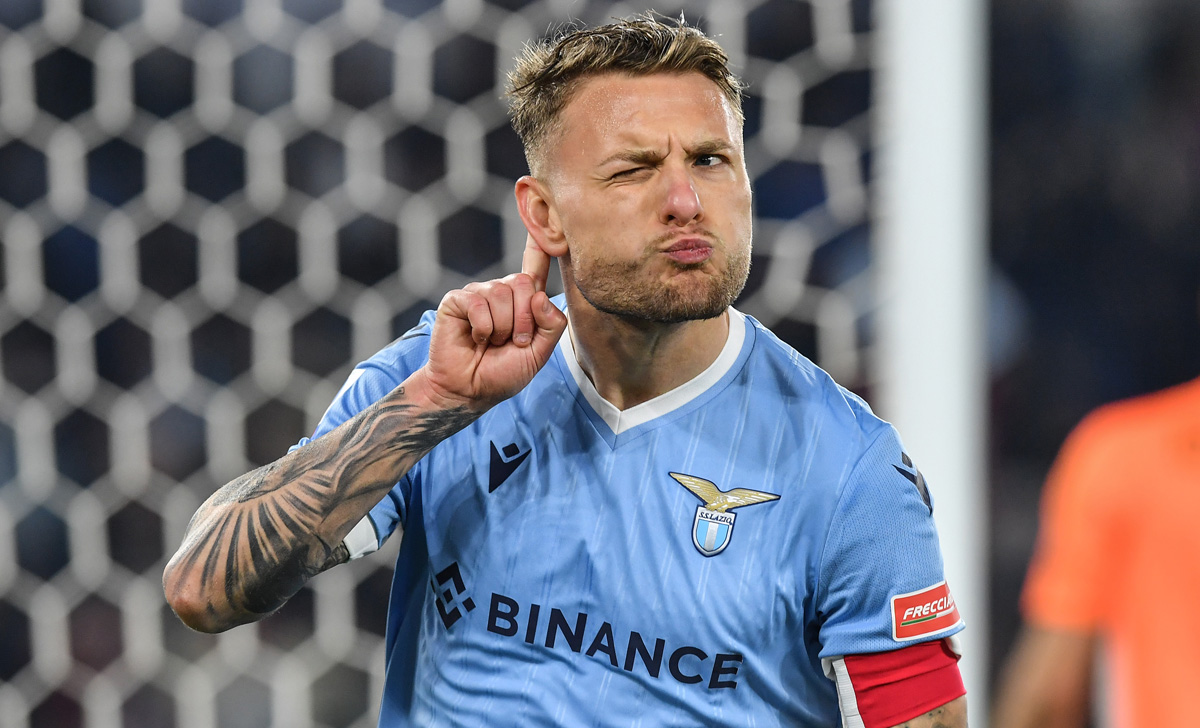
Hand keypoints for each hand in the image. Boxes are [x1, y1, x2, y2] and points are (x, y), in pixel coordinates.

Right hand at [422, 236, 566, 410]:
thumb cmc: (502, 374)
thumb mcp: (538, 354)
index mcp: (524, 302)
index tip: (544, 208)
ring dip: (503, 328)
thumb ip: (550, 326)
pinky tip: (476, 338)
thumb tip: (542, 297)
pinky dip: (483, 327)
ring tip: (493, 343)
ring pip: (502, 294)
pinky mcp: (457, 300)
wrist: (468, 391)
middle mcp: (502, 292)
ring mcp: (479, 293)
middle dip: (524, 320)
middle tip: (513, 342)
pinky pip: (479, 302)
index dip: (540, 242)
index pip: (536, 266)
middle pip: (526, 283)